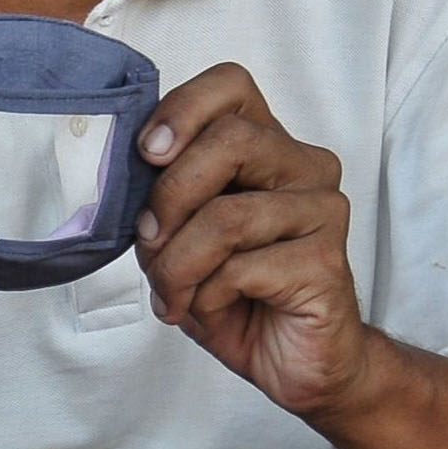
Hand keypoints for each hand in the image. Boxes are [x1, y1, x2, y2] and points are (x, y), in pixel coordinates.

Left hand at [134, 63, 381, 422]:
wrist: (294, 362)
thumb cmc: (234, 294)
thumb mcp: (180, 237)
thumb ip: (161, 197)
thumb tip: (120, 174)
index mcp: (267, 146)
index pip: (231, 86)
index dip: (181, 110)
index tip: (146, 154)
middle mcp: (305, 166)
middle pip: (230, 141)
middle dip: (169, 197)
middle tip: (149, 243)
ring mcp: (323, 211)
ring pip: (226, 215)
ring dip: (178, 264)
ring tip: (172, 293)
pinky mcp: (327, 261)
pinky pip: (240, 268)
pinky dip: (204, 296)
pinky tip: (208, 309)